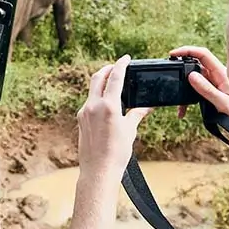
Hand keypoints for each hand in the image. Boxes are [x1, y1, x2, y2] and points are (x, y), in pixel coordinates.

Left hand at [76, 55, 152, 178]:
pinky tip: (106, 102)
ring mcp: (84, 112)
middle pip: (98, 78)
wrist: (99, 171)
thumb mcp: (130, 130)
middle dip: (108, 69)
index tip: (125, 58)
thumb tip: (148, 106)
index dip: (121, 65)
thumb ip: (137, 113)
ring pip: (92, 90)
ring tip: (112, 83)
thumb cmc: (117, 153)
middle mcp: (93, 106)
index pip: (115, 78)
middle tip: (116, 66)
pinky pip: (89, 102)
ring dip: (101, 82)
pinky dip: (97, 96)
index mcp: (108, 106)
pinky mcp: (80, 120)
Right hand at [168, 45, 228, 120]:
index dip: (187, 51)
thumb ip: (207, 90)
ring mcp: (215, 83)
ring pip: (194, 79)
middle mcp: (218, 75)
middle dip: (182, 70)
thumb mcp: (223, 103)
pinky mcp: (212, 91)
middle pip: (196, 65)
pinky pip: (196, 90)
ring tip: (179, 104)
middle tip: (171, 77)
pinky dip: (188, 99)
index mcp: (223, 73)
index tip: (174, 54)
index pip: (203, 54)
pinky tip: (183, 111)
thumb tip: (191, 75)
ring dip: (184, 89)